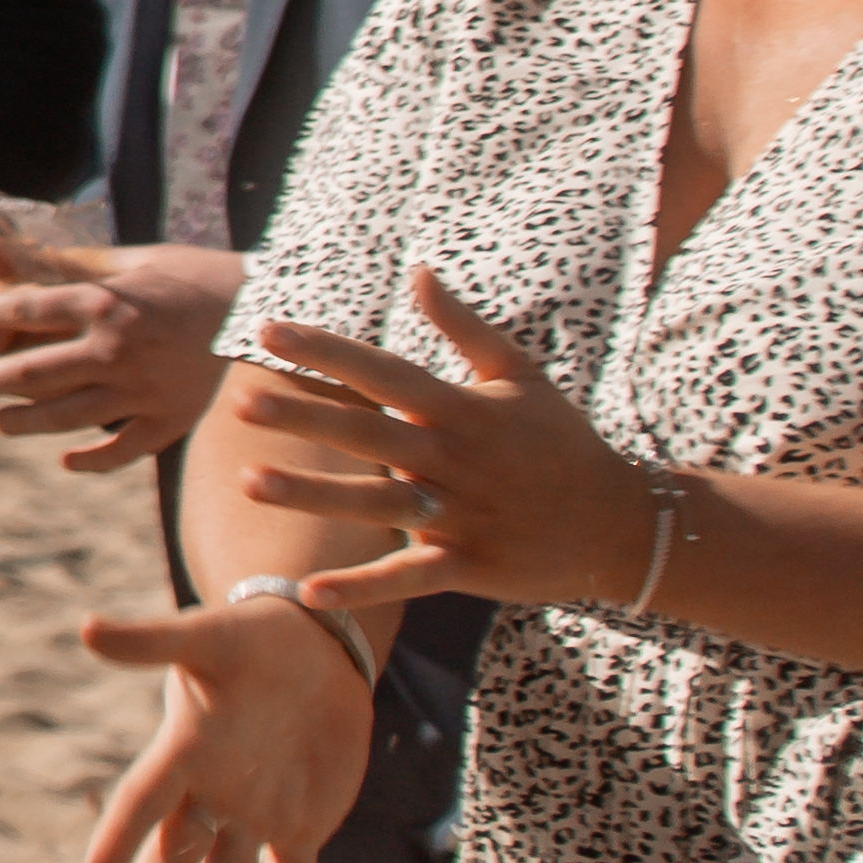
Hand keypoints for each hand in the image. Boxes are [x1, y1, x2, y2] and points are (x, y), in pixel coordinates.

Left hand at [0, 236, 243, 474]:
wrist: (273, 310)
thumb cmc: (192, 276)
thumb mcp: (125, 260)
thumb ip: (47, 259)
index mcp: (105, 302)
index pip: (23, 310)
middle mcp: (118, 349)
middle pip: (32, 373)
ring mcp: (145, 390)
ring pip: (67, 416)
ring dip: (24, 422)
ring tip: (0, 422)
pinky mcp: (173, 420)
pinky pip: (122, 450)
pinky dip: (91, 459)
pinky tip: (67, 459)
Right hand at [70, 586, 378, 862]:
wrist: (310, 654)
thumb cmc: (250, 639)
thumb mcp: (206, 636)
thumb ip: (152, 642)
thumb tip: (87, 629)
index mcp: (183, 749)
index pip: (144, 800)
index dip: (118, 838)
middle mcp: (210, 792)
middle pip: (174, 857)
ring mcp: (254, 815)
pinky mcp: (300, 829)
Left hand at [221, 273, 649, 611]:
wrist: (623, 523)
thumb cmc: (561, 441)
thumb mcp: (519, 375)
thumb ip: (464, 326)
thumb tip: (418, 270)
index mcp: (459, 410)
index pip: (381, 373)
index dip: (326, 351)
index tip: (267, 329)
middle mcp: (452, 459)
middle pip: (368, 434)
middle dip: (305, 418)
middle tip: (239, 404)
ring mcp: (460, 514)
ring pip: (375, 504)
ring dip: (312, 495)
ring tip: (248, 483)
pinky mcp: (467, 565)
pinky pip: (406, 577)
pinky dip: (359, 588)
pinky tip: (306, 592)